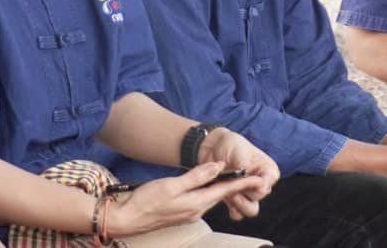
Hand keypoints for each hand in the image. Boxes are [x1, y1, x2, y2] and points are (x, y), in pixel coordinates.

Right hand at [106, 162, 271, 237]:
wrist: (125, 220)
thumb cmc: (145, 201)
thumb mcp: (172, 185)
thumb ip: (197, 176)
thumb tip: (218, 166)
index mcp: (196, 203)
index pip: (226, 191)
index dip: (244, 183)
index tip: (260, 179)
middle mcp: (196, 211)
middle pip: (222, 196)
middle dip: (239, 186)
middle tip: (256, 177)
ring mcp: (189, 213)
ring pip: (212, 198)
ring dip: (226, 189)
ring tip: (240, 179)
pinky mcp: (181, 213)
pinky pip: (203, 201)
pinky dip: (212, 193)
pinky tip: (212, 187)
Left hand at [197, 126, 279, 219]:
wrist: (212, 148)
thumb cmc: (230, 145)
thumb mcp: (240, 152)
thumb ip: (247, 168)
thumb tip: (257, 183)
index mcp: (268, 170)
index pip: (267, 186)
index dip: (256, 186)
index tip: (244, 179)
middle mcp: (261, 183)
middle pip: (257, 199)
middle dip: (243, 193)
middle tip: (231, 184)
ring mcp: (248, 192)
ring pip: (250, 210)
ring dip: (238, 204)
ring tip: (227, 191)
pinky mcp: (236, 199)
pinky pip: (238, 214)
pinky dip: (231, 209)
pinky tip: (224, 198)